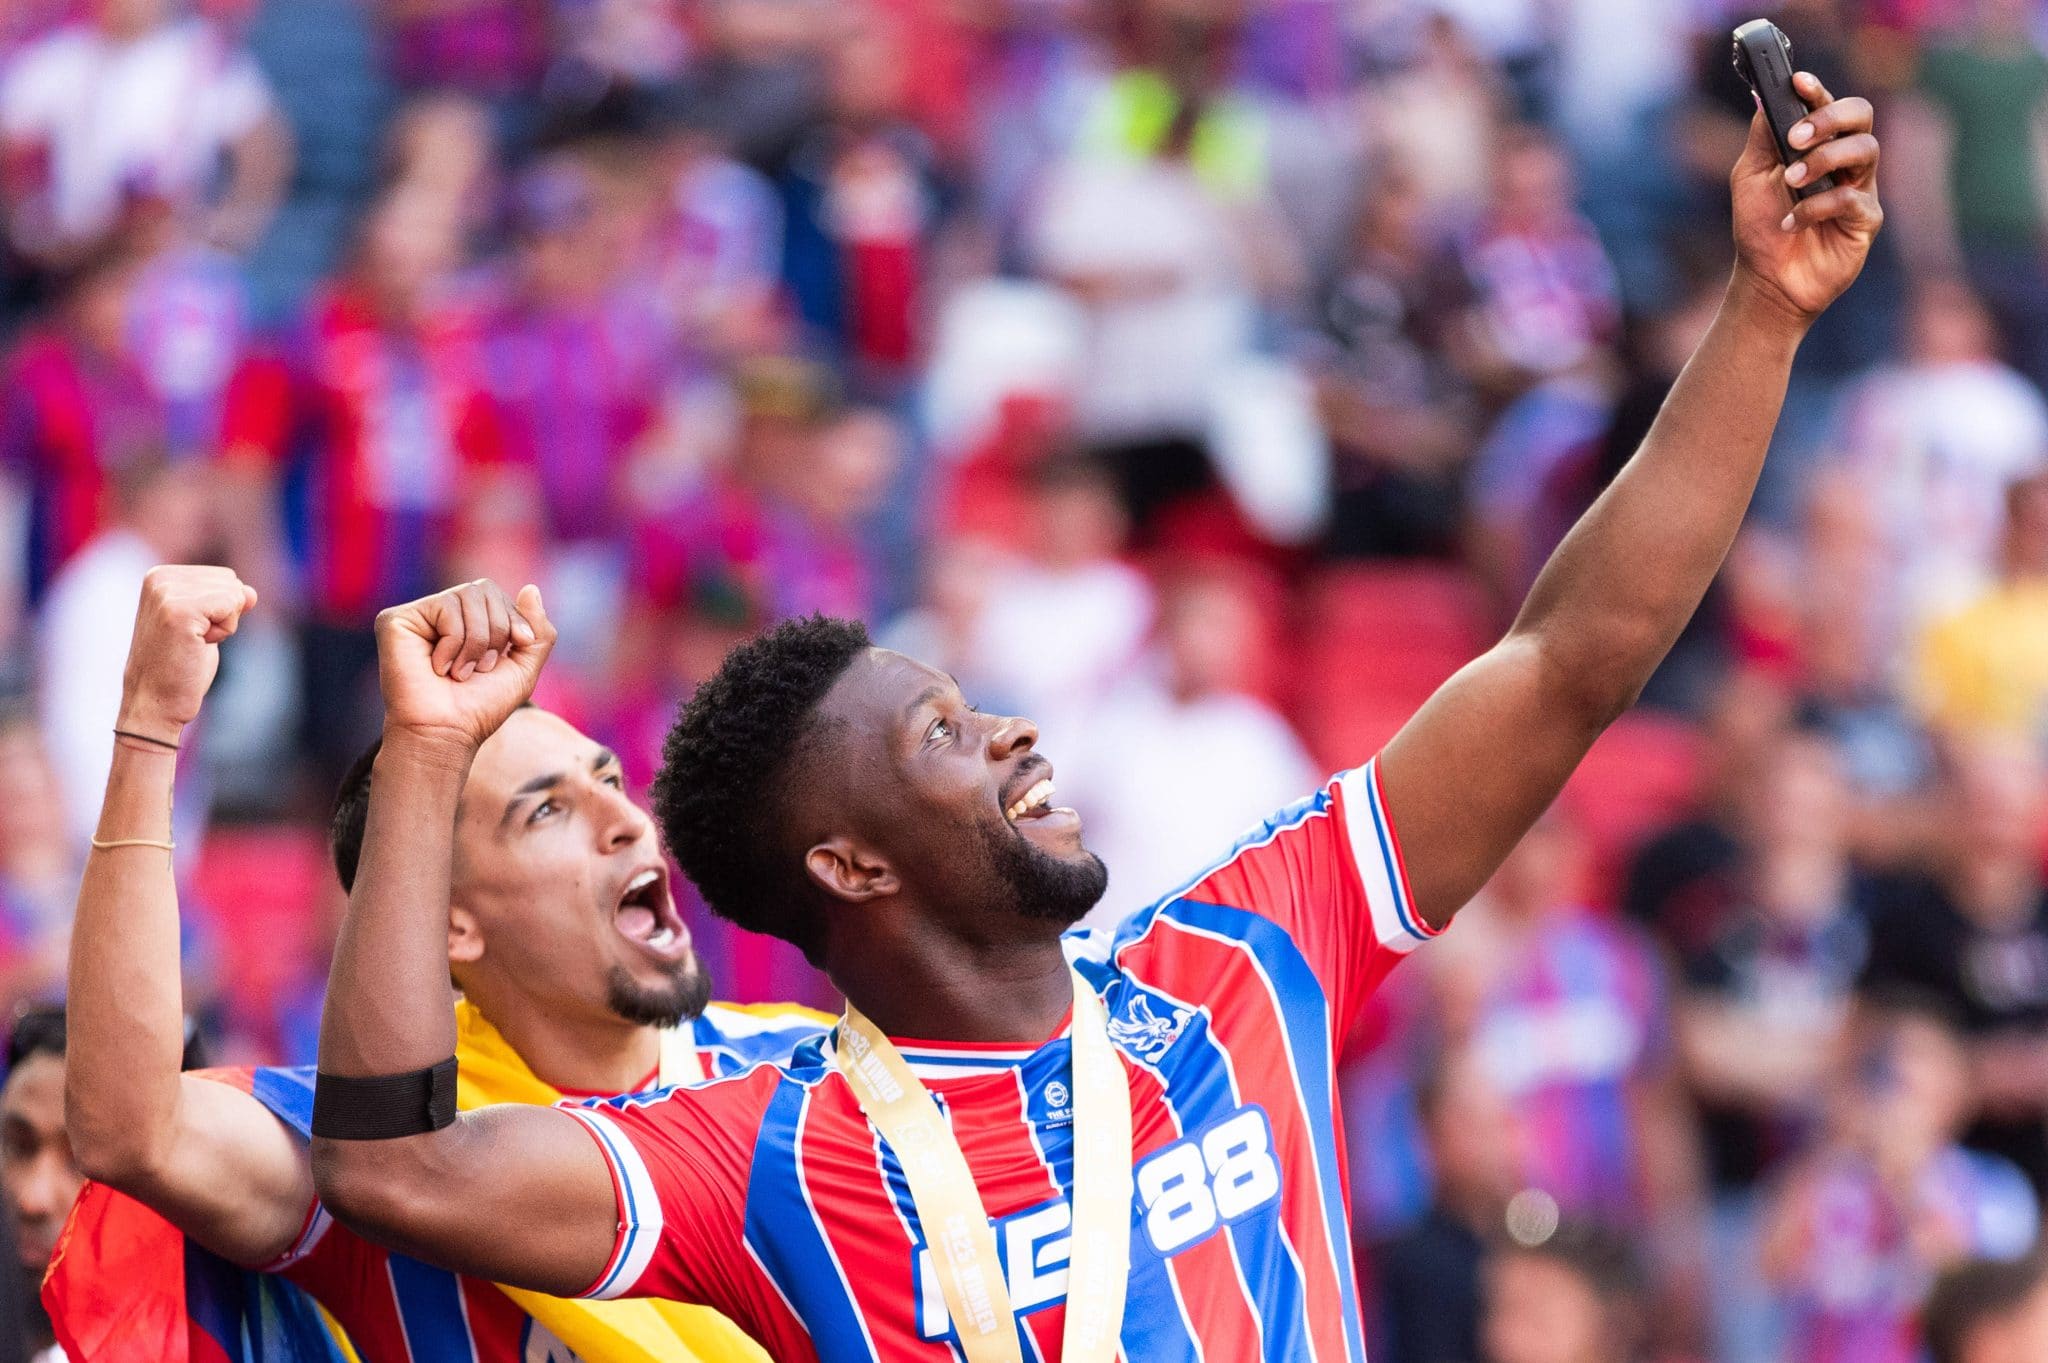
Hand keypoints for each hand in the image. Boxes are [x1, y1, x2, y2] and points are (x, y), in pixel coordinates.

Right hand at [117, 565, 259, 742]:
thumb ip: (227, 601)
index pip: (224, 577)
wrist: (156, 702)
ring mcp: (166, 592)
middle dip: (224, 615)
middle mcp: (159, 577)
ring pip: (235, 593)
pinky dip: (224, 631)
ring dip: (224, 625)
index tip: (191, 631)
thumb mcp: (207, 624)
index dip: (219, 610)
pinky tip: (197, 645)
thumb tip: (252, 592)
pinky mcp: (178, 609)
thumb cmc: (181, 666)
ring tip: (193, 643)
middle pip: (231, 582)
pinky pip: (232, 606)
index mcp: (160, 575)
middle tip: (193, 640)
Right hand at [375, 579, 554, 752]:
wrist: (446, 733)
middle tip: (481, 668)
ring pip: (467, 596)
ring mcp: (416, 616)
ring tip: (460, 672)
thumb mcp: (524, 668)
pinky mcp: (395, 621)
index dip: (513, 620)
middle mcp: (438, 614)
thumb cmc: (480, 707)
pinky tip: (438, 668)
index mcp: (464, 621)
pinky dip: (454, 643)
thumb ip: (538, 630)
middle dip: (496, 631)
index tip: (516, 648)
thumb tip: (531, 588)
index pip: (495, 594)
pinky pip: (445, 608)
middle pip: (484, 588)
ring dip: (476, 642)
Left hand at [1729, 72, 1881, 325]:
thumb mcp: (1750, 176)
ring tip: (1791, 181)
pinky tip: (1791, 221)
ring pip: (1865, 150)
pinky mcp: (1866, 220)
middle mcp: (1844, 160)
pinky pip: (1852, 199)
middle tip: (1796, 138)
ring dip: (1822, 160)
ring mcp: (1860, 188)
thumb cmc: (1760, 226)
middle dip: (1829, 117)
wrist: (1766, 280)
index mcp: (1818, 144)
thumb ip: (1763, 137)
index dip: (1817, 89)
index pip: (1827, 104)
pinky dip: (1817, 206)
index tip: (1798, 82)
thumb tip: (1766, 98)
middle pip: (1861, 115)